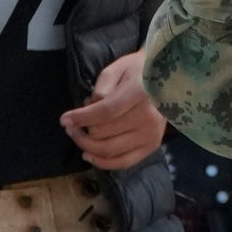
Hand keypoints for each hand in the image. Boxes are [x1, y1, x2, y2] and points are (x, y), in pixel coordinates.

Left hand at [62, 50, 167, 171]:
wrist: (166, 80)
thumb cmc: (137, 72)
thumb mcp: (116, 69)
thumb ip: (101, 88)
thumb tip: (88, 110)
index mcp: (140, 94)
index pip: (106, 111)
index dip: (82, 118)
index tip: (64, 120)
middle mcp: (148, 118)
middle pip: (104, 133)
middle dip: (81, 130)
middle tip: (72, 123)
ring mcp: (151, 135)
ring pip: (109, 150)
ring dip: (86, 146)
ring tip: (77, 136)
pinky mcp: (151, 146)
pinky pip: (123, 162)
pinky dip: (102, 162)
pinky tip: (88, 155)